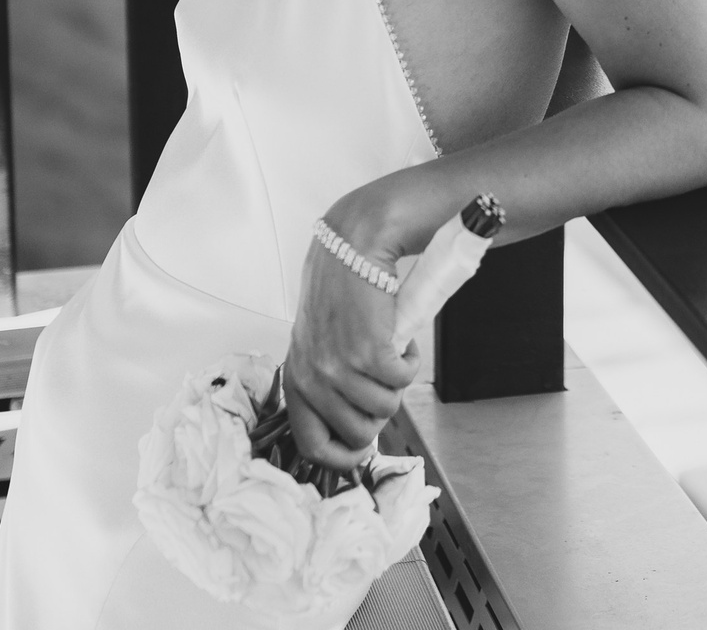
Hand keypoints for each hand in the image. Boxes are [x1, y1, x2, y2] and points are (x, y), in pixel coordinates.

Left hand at [286, 223, 419, 469]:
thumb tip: (355, 426)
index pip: (312, 446)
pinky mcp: (369, 351)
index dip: (342, 457)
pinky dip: (411, 364)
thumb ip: (327, 383)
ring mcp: (340, 368)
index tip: (362, 449)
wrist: (352, 248)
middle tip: (383, 383)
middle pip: (359, 433)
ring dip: (398, 385)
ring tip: (392, 355)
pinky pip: (402, 382)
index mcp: (296, 381)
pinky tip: (403, 345)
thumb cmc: (339, 294)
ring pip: (386, 409)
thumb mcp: (317, 346)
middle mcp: (312, 379)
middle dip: (381, 414)